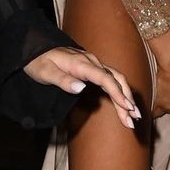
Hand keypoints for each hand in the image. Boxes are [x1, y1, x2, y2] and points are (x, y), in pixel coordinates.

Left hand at [22, 45, 140, 129]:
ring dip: (126, 97)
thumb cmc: (39, 61)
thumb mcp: (45, 73)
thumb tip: (81, 88)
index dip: (117, 93)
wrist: (35, 48)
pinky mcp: (93, 68)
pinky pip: (111, 79)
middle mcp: (92, 61)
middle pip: (116, 80)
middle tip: (133, 121)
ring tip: (134, 116)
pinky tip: (125, 104)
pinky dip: (120, 92)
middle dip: (126, 100)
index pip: (105, 78)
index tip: (127, 107)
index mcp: (81, 63)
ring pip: (116, 79)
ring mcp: (94, 64)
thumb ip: (63, 81)